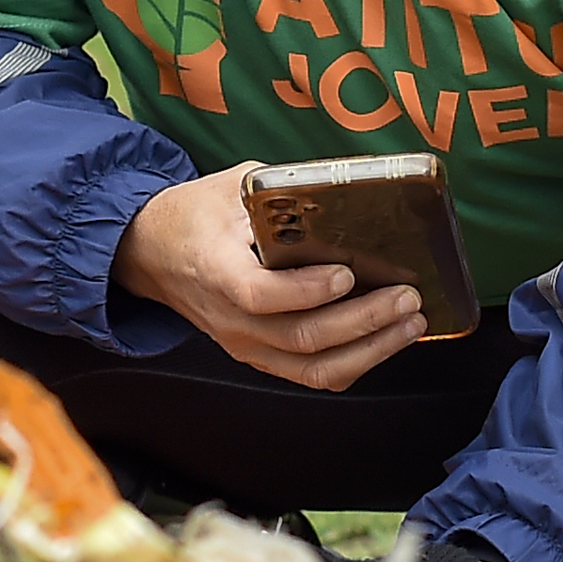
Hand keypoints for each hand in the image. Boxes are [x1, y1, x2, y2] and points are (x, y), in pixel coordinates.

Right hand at [116, 166, 423, 392]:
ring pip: (314, 368)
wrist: (152, 253)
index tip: (348, 274)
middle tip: (406, 296)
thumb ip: (283, 192)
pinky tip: (387, 339)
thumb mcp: (232, 186)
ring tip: (410, 321)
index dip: (308, 291)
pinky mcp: (261, 356)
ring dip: (371, 349)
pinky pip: (313, 374)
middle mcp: (231, 319)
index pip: (261, 295)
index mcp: (217, 271)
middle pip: (301, 338)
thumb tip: (351, 189)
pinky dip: (356, 362)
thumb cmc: (197, 215)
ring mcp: (246, 345)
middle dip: (363, 321)